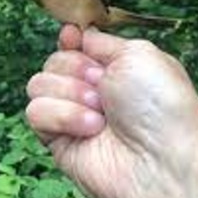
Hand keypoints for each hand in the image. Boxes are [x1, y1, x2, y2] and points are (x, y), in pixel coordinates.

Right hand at [26, 25, 197, 197]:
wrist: (162, 161)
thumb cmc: (160, 104)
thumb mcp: (139, 54)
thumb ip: (103, 42)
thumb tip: (78, 35)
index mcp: (113, 68)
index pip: (75, 46)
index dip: (69, 39)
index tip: (70, 36)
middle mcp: (91, 91)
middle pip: (53, 61)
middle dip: (76, 68)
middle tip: (102, 86)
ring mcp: (73, 117)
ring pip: (37, 84)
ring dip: (70, 92)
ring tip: (99, 112)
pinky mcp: (58, 142)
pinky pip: (35, 113)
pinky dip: (63, 115)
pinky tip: (91, 129)